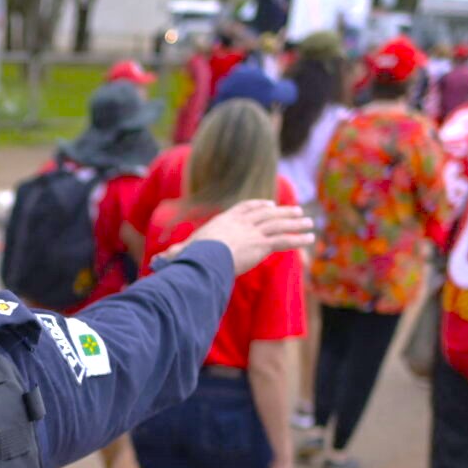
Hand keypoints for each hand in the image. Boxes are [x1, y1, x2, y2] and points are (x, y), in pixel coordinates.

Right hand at [180, 199, 317, 271]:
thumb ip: (175, 255)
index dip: (258, 206)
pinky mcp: (262, 245)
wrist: (203, 258)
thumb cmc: (190, 256)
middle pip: (266, 214)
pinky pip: (284, 240)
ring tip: (309, 222)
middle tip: (296, 210)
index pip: (245, 208)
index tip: (268, 204)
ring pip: (279, 225)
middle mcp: (241, 223)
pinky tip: (309, 238)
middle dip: (283, 212)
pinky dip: (298, 239)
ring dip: (295, 223)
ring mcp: (253, 233)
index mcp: (225, 220)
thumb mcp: (182, 252)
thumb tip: (157, 262)